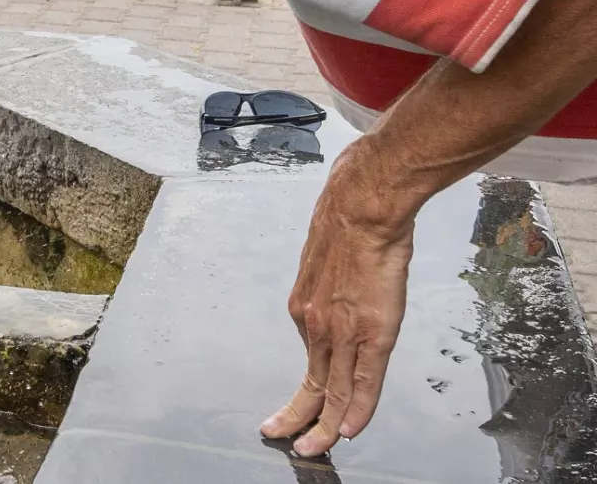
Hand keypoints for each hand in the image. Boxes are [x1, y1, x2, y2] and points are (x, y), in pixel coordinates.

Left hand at [260, 141, 416, 456]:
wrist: (362, 205)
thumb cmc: (348, 225)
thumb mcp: (326, 266)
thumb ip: (328, 293)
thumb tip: (337, 301)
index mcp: (305, 308)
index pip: (308, 362)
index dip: (304, 393)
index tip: (294, 411)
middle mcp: (316, 324)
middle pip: (312, 384)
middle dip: (297, 419)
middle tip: (284, 440)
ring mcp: (342, 330)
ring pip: (334, 391)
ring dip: (324, 426)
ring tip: (314, 449)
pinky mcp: (370, 330)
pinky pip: (363, 382)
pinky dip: (357, 410)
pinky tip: (350, 430)